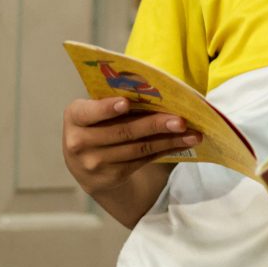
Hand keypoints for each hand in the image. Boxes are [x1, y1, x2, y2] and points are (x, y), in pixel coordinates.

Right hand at [63, 96, 201, 195]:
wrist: (85, 163)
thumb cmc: (97, 123)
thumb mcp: (94, 111)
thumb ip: (113, 101)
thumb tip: (155, 90)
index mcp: (75, 116)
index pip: (89, 112)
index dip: (107, 108)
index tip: (126, 102)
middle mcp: (80, 142)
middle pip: (123, 132)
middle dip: (154, 125)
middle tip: (180, 120)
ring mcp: (96, 163)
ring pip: (138, 148)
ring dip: (169, 140)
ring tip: (192, 133)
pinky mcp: (113, 176)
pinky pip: (144, 160)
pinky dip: (166, 149)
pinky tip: (184, 143)